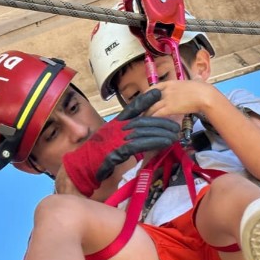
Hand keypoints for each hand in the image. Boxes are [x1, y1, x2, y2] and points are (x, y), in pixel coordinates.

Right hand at [61, 92, 179, 196]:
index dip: (145, 99)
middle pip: (143, 120)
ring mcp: (117, 137)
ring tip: (174, 135)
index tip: (158, 92)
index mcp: (115, 123)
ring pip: (144, 131)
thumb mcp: (112, 142)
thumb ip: (125, 137)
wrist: (83, 167)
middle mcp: (117, 128)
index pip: (132, 108)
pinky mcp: (118, 149)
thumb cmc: (96, 156)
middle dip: (161, 122)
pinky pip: (140, 144)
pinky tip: (165, 143)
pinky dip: (154, 142)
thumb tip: (141, 138)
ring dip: (161, 133)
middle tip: (176, 125)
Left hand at [120, 80, 215, 119]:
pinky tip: (148, 124)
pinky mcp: (170, 107)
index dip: (145, 95)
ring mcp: (167, 98)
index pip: (153, 88)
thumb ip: (193, 80)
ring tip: (139, 121)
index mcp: (171, 83)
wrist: (205, 95)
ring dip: (144, 115)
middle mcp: (166, 90)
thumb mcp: (195, 81)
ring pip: (151, 107)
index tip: (141, 101)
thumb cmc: (203, 89)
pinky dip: (151, 119)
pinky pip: (157, 114)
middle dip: (141, 106)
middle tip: (135, 113)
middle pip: (149, 98)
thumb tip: (198, 77)